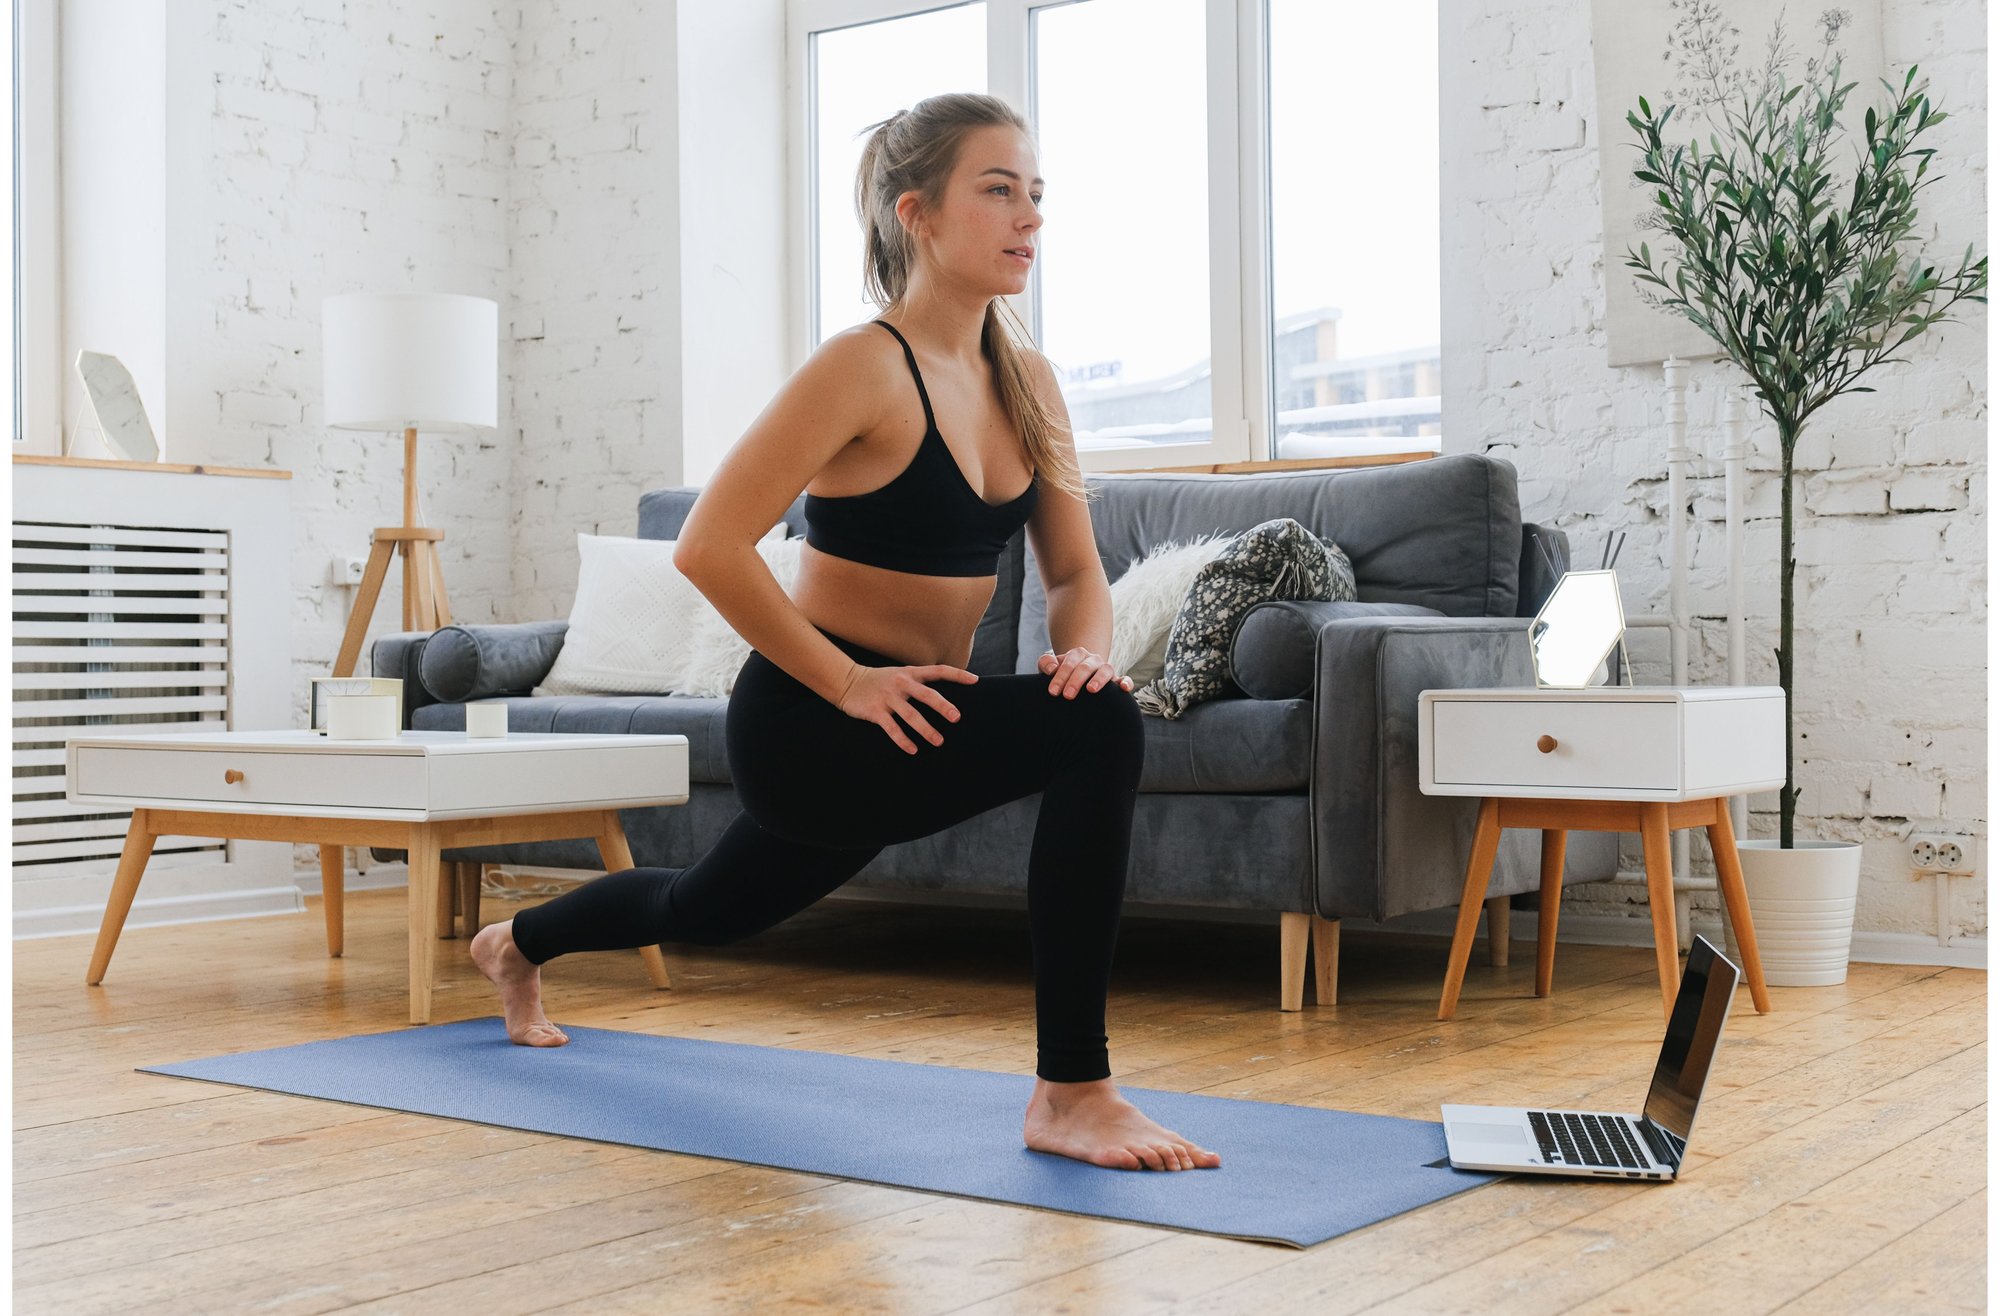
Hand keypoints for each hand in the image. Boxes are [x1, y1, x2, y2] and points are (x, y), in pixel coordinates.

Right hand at [836, 663, 978, 754]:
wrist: (847, 681)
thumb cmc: (881, 681)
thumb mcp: (900, 674)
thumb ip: (920, 682)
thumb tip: (944, 695)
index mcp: (910, 673)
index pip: (938, 671)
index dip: (957, 675)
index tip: (975, 681)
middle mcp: (901, 684)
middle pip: (926, 694)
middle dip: (943, 706)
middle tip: (956, 718)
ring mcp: (888, 697)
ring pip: (910, 715)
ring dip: (925, 729)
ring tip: (938, 741)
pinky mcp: (875, 711)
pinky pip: (891, 728)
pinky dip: (903, 740)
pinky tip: (913, 750)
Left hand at [1037, 647, 1134, 698]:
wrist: (1078, 676)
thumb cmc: (1061, 675)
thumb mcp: (1050, 667)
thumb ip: (1046, 663)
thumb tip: (1052, 668)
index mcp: (1077, 655)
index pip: (1069, 663)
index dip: (1060, 677)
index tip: (1053, 692)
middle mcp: (1093, 660)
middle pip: (1085, 667)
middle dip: (1075, 681)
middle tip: (1067, 696)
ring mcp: (1106, 669)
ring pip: (1106, 670)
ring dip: (1098, 679)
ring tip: (1091, 690)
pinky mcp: (1116, 680)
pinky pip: (1124, 679)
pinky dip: (1126, 682)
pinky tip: (1124, 688)